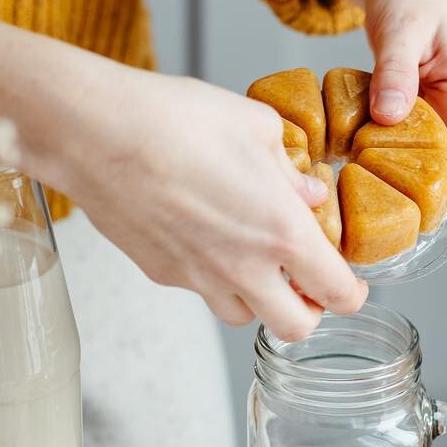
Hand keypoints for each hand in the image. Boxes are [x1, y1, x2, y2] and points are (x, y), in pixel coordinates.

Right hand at [0, 17, 366, 339]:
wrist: (94, 132)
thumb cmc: (173, 119)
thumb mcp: (256, 126)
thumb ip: (291, 168)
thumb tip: (309, 189)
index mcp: (281, 232)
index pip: (337, 292)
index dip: (352, 291)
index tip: (351, 280)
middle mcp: (243, 267)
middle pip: (295, 327)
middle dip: (308, 311)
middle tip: (306, 280)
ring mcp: (198, 277)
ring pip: (243, 316)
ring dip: (258, 299)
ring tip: (255, 259)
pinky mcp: (160, 273)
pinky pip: (199, 291)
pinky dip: (212, 278)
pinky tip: (205, 238)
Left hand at [305, 0, 446, 196]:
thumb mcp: (402, 24)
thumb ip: (396, 70)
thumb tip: (390, 116)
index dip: (437, 196)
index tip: (393, 204)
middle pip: (444, 179)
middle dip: (408, 195)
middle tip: (360, 201)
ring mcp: (438, 117)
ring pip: (421, 167)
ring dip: (390, 177)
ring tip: (350, 184)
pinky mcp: (415, 115)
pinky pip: (401, 147)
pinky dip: (378, 155)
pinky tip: (348, 158)